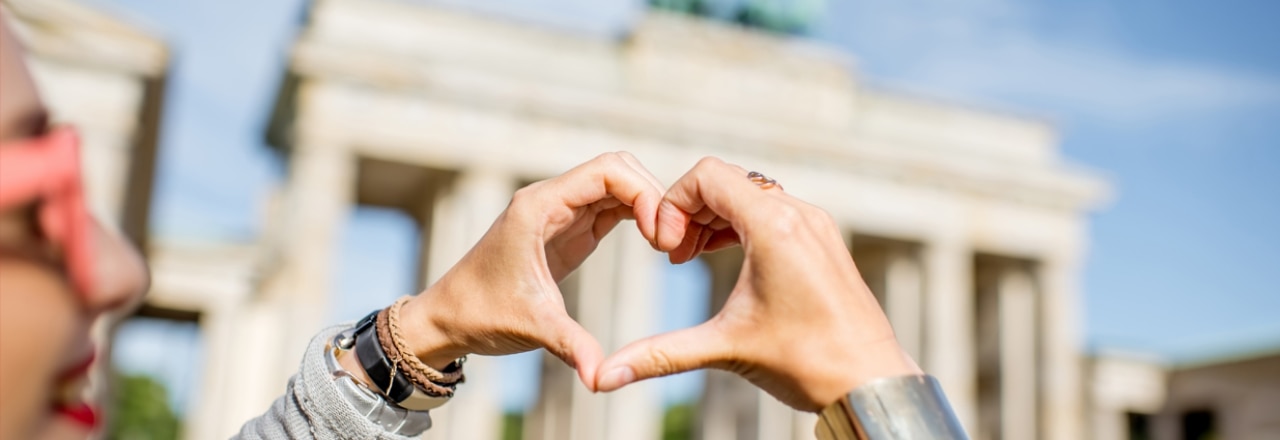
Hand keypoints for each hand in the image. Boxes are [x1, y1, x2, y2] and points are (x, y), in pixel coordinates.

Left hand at [397, 152, 663, 387]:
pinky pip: (613, 206)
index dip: (644, 194)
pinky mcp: (570, 229)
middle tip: (672, 242)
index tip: (659, 237)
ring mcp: (561, 211)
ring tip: (670, 245)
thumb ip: (572, 346)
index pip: (607, 171)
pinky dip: (640, 216)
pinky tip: (657, 244)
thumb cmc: (482, 314)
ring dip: (650, 206)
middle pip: (619, 169)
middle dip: (653, 196)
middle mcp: (551, 199)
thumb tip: (600, 379)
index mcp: (539, 206)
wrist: (450, 319)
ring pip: (619, 184)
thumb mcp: (533, 328)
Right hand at [594, 157, 920, 410]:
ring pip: (751, 194)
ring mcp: (816, 225)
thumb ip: (659, 354)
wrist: (871, 384)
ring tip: (693, 258)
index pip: (708, 175)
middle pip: (726, 181)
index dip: (674, 202)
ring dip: (714, 218)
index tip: (664, 247)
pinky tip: (726, 260)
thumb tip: (603, 378)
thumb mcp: (725, 350)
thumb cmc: (807, 364)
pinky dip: (742, 226)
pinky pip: (774, 211)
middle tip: (674, 256)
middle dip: (690, 211)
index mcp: (774, 227)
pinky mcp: (825, 240)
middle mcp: (798, 214)